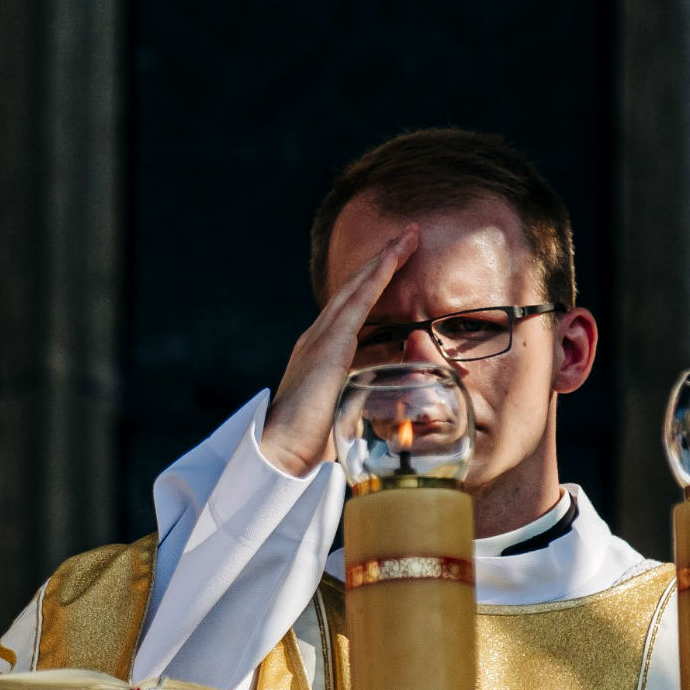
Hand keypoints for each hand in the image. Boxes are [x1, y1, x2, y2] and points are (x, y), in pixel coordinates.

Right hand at [260, 224, 418, 475]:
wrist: (280, 454)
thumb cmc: (309, 446)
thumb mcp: (342, 416)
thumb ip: (361, 403)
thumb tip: (387, 410)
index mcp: (319, 355)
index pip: (351, 310)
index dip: (372, 283)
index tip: (395, 263)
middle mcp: (316, 339)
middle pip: (353, 289)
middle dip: (381, 260)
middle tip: (408, 235)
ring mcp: (320, 339)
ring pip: (356, 287)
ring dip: (384, 258)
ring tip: (408, 236)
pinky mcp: (329, 345)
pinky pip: (358, 301)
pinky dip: (378, 275)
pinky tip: (394, 257)